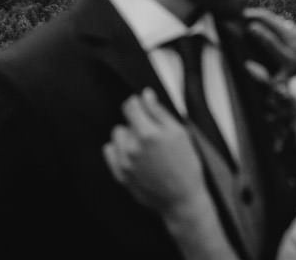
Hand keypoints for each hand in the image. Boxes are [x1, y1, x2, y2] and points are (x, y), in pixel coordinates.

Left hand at [103, 89, 207, 216]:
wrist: (182, 199)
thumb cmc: (186, 166)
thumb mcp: (180, 133)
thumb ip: (159, 112)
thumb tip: (145, 95)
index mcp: (148, 134)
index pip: (130, 105)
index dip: (139, 104)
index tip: (145, 108)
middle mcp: (132, 148)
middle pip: (125, 121)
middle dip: (137, 123)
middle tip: (153, 136)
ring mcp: (124, 163)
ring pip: (117, 136)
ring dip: (127, 137)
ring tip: (144, 147)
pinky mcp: (120, 175)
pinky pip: (109, 151)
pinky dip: (119, 150)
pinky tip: (133, 155)